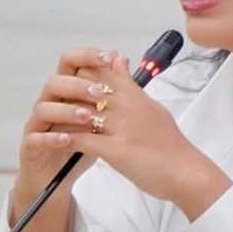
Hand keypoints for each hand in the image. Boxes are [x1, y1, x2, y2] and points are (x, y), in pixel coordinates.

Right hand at [12, 47, 120, 231]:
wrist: (56, 178)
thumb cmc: (80, 144)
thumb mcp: (99, 118)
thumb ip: (109, 92)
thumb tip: (123, 60)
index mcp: (65, 92)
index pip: (70, 63)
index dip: (88, 56)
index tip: (109, 56)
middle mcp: (49, 103)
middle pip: (56, 82)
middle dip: (78, 85)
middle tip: (100, 93)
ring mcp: (37, 124)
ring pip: (44, 108)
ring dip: (67, 110)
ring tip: (87, 117)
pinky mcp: (30, 146)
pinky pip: (36, 138)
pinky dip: (52, 138)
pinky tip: (68, 139)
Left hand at [60, 55, 232, 220]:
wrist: (185, 171)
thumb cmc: (169, 143)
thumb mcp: (150, 106)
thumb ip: (130, 84)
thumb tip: (119, 60)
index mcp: (135, 95)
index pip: (101, 69)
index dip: (81, 74)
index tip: (71, 83)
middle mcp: (127, 106)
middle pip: (87, 85)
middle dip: (67, 92)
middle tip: (55, 102)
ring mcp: (121, 127)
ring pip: (81, 111)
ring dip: (62, 116)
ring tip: (48, 121)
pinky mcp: (117, 150)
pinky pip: (83, 140)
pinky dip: (65, 139)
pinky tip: (54, 142)